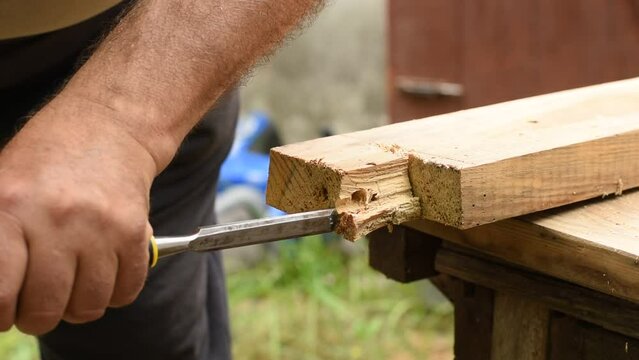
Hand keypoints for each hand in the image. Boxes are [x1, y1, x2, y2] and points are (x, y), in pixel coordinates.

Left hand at [0, 92, 157, 334]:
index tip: (5, 313)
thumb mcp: (1, 187)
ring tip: (73, 285)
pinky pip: (126, 291)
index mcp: (9, 206)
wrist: (110, 128)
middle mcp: (56, 218)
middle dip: (38, 315)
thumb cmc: (48, 162)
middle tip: (39, 301)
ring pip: (88, 306)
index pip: (0, 292)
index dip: (0, 314)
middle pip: (45, 308)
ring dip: (78, 306)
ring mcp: (100, 226)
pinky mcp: (134, 232)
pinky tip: (103, 273)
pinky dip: (114, 293)